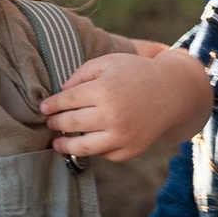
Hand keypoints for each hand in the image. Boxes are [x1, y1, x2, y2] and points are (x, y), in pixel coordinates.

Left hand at [41, 43, 212, 166]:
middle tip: (49, 123)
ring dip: (66, 145)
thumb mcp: (110, 62)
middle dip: (56, 123)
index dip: (51, 105)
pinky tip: (89, 142)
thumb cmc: (137, 73)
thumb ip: (83, 73)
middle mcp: (112, 116)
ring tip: (57, 143)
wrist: (173, 92)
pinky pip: (105, 154)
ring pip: (84, 147)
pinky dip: (95, 149)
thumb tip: (61, 91)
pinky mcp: (131, 150)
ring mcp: (122, 136)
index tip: (43, 107)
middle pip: (71, 123)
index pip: (67, 100)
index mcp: (104, 90)